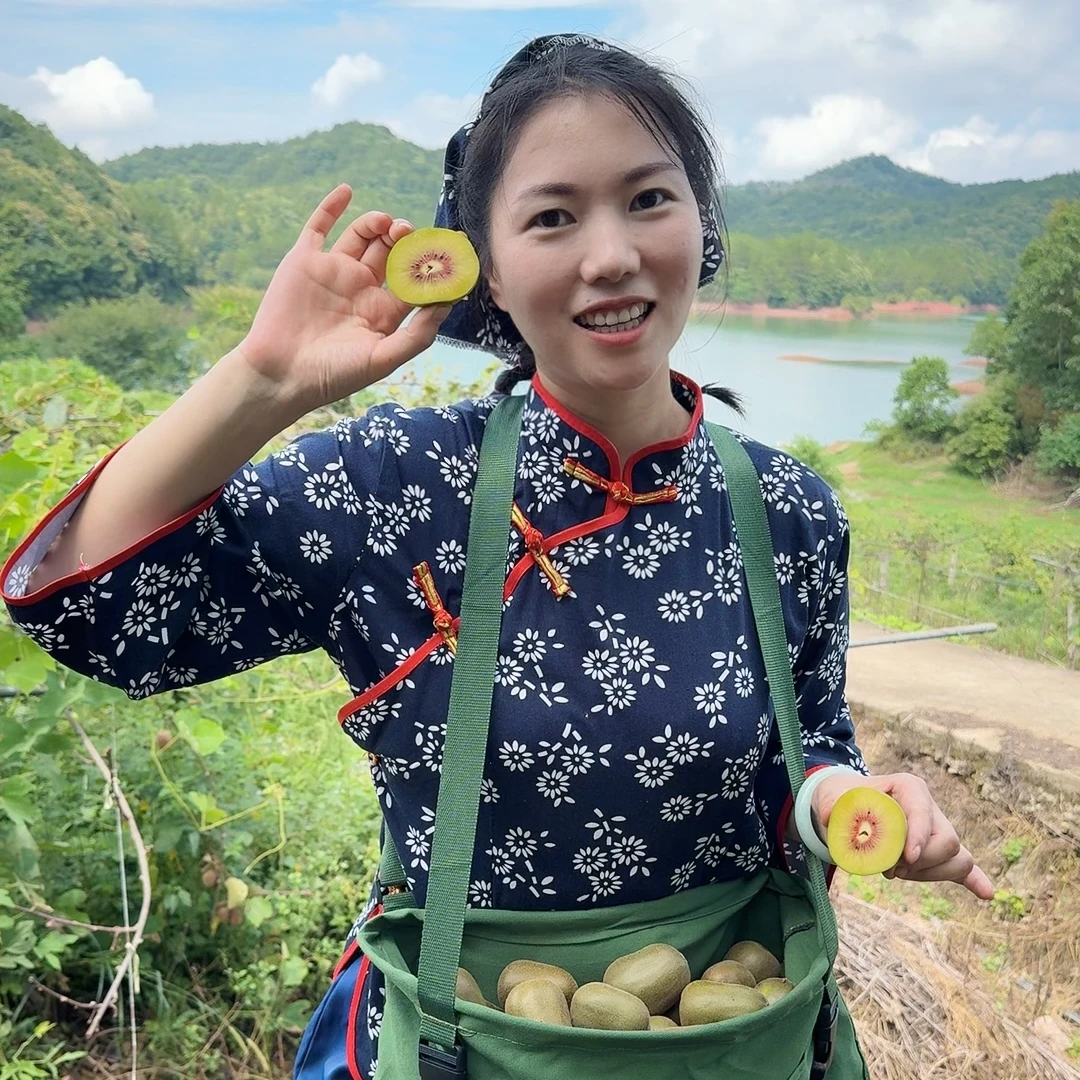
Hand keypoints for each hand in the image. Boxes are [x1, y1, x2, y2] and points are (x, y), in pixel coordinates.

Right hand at [237, 184, 453, 412]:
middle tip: (410, 234)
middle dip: (405, 239)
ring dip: (378, 223)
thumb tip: (447, 304)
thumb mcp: (382, 359)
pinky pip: (319, 226)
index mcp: (383, 311)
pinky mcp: (304, 261)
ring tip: (387, 225)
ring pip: (362, 235)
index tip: (453, 247)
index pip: (415, 279)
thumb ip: (417, 334)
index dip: (432, 264)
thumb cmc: (334, 374)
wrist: (280, 373)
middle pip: (391, 251)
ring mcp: (333, 271)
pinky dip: (331, 206)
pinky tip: (347, 191)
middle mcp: (361, 288)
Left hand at [812, 770, 994, 900]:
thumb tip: (833, 817)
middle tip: (889, 868)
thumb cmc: (845, 799)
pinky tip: (986, 894)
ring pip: (956, 857)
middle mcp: (929, 807)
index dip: (919, 835)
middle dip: (922, 862)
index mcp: (909, 787)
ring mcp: (937, 830)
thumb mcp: (834, 797)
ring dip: (929, 874)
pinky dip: (973, 880)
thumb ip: (833, 805)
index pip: (923, 811)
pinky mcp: (937, 851)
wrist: (849, 806)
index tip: (907, 857)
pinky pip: (962, 867)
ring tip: (896, 872)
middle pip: (946, 840)